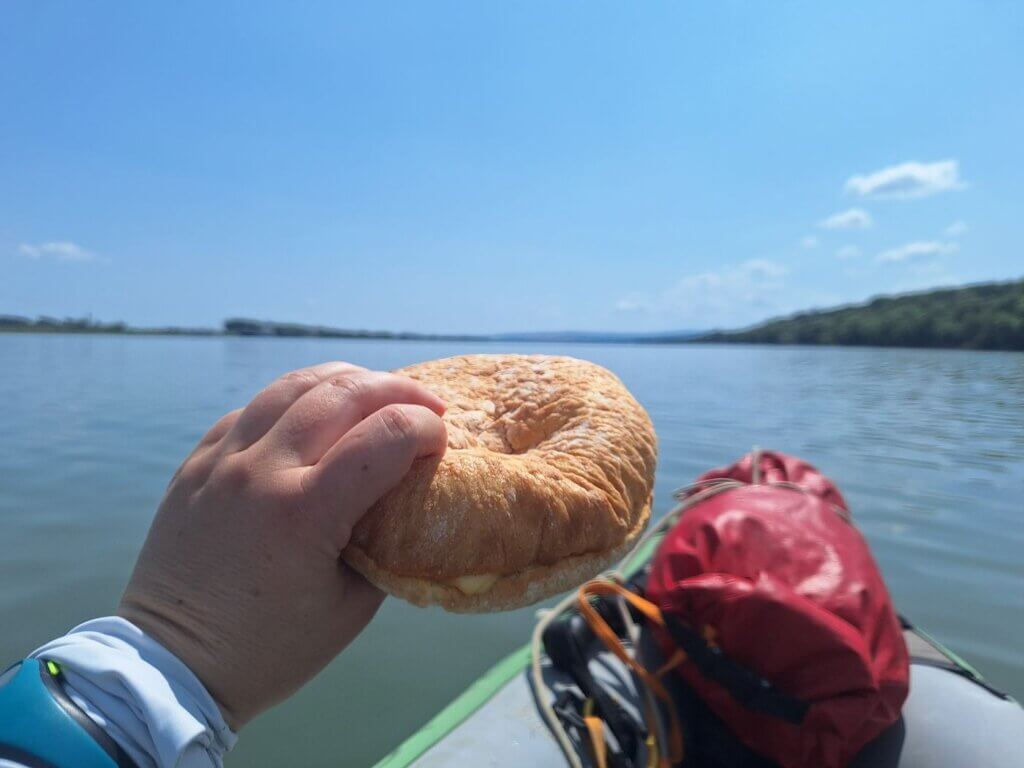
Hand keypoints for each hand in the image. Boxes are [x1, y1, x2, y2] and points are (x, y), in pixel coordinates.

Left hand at [118, 361, 446, 728]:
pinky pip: (254, 407)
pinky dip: (297, 400)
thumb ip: (385, 540)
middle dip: (399, 390)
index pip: (387, 434)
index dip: (428, 428)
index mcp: (305, 512)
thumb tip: (408, 494)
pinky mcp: (196, 462)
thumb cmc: (272, 648)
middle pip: (345, 392)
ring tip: (376, 393)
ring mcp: (221, 461)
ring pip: (295, 384)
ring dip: (348, 380)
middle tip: (427, 406)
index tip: (440, 443)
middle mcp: (261, 471)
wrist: (173, 665)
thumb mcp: (352, 605)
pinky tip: (316, 414)